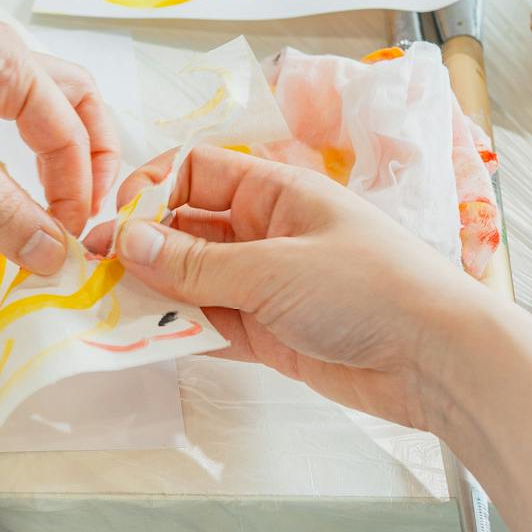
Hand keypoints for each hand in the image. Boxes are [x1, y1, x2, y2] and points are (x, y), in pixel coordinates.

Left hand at [0, 14, 117, 274]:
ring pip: (40, 116)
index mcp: (8, 58)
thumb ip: (1, 210)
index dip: (79, 189)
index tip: (71, 243)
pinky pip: (2, 127)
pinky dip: (20, 161)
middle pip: (75, 106)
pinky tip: (9, 193)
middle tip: (86, 217)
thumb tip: (56, 260)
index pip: (71, 128)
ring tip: (57, 211)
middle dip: (90, 162)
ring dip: (57, 160)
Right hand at [107, 146, 486, 431]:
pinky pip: (212, 325)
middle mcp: (267, 233)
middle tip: (94, 273)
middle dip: (142, 248)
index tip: (114, 224)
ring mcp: (268, 285)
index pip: (196, 172)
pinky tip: (146, 340)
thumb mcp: (273, 268)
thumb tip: (124, 240)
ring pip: (194, 281)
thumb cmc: (371, 288)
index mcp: (276, 192)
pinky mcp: (271, 334)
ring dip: (155, 293)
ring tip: (108, 310)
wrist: (437, 359)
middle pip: (187, 228)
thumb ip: (196, 263)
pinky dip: (180, 331)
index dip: (151, 192)